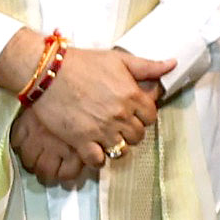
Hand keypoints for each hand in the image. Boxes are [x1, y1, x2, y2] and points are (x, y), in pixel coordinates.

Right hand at [8, 42, 160, 182]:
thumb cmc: (81, 63)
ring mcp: (101, 129)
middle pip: (138, 135)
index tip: (132, 113)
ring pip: (121, 150)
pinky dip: (97, 157)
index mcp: (131, 95)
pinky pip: (98, 160)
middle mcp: (120, 115)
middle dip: (130, 131)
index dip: (143, 115)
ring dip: (116, 145)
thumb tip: (172, 64)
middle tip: (118, 125)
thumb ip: (147, 66)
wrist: (47, 72)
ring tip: (106, 137)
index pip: (151, 117)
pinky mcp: (81, 140)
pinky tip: (92, 148)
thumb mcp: (117, 59)